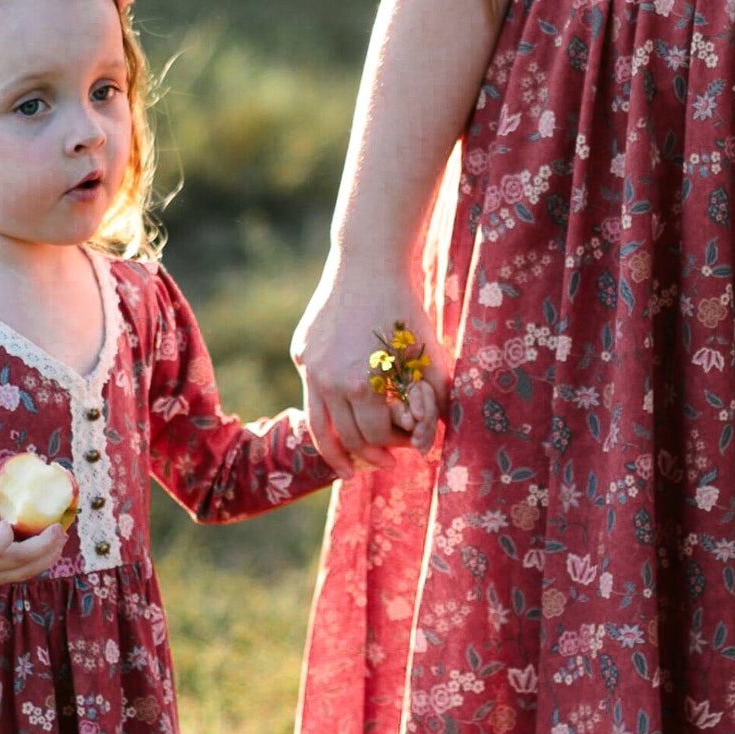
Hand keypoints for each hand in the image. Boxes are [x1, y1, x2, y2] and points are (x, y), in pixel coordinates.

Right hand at [0, 471, 70, 589]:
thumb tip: (5, 471)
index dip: (4, 537)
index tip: (7, 520)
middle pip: (17, 561)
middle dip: (43, 545)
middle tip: (59, 527)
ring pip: (25, 572)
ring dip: (48, 555)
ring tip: (62, 536)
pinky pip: (24, 574)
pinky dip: (41, 561)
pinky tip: (53, 545)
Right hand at [293, 259, 448, 479]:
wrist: (369, 264)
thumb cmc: (406, 311)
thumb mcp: (429, 357)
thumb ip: (433, 402)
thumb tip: (427, 443)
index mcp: (364, 386)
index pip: (377, 437)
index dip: (396, 446)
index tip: (407, 446)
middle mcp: (330, 381)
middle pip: (348, 437)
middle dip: (369, 455)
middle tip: (384, 462)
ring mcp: (310, 367)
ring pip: (318, 427)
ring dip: (335, 453)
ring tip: (346, 469)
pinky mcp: (301, 352)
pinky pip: (312, 392)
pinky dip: (326, 409)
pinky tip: (341, 413)